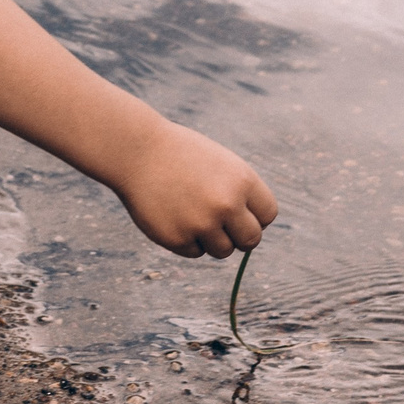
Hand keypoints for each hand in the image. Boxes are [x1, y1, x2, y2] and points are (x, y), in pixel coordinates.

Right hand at [106, 121, 278, 259]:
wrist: (136, 150)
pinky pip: (194, 252)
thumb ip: (240, 194)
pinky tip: (172, 216)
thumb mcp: (220, 165)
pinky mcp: (178, 239)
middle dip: (239, 237)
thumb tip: (252, 230)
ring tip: (191, 214)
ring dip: (211, 240)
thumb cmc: (180, 155)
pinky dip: (186, 240)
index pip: (267, 215)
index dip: (255, 216)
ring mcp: (202, 223)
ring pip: (223, 250)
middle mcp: (226, 204)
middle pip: (251, 240)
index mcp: (242, 181)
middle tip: (221, 225)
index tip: (240, 213)